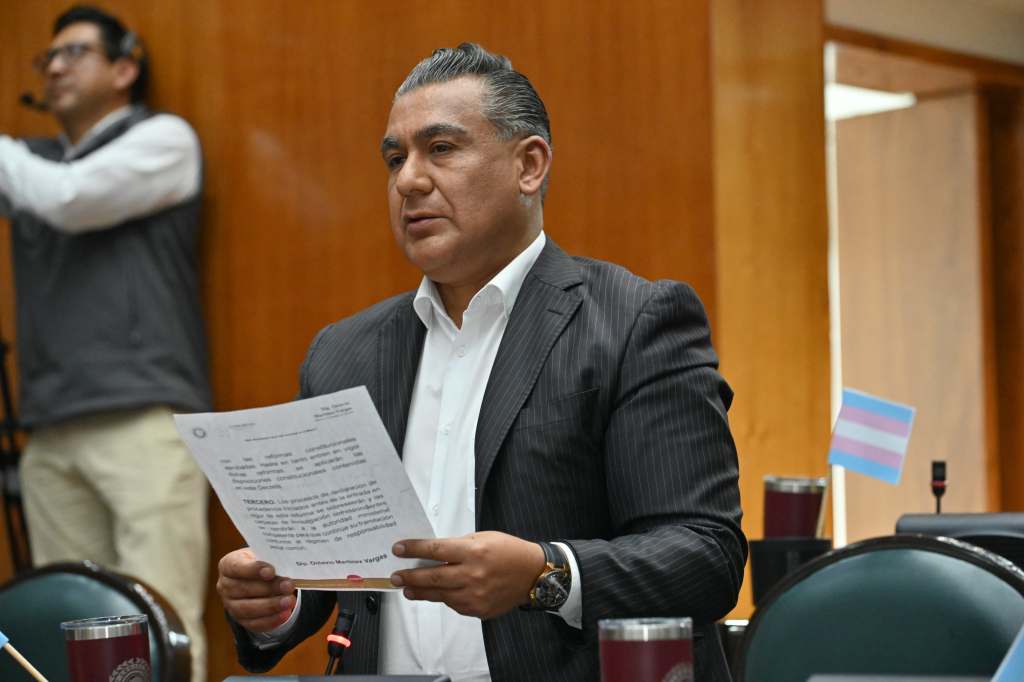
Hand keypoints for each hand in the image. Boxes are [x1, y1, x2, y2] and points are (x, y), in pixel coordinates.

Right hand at [216, 547, 295, 632]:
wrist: (259, 577)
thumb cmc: (261, 562)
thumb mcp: (263, 554)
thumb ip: (269, 559)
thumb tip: (284, 567)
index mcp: (228, 565)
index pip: (236, 567)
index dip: (253, 569)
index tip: (271, 571)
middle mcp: (225, 586)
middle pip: (244, 589)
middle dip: (269, 588)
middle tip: (288, 586)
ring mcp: (231, 605)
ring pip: (248, 609)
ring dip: (271, 606)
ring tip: (289, 601)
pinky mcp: (241, 620)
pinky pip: (254, 623)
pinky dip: (271, 620)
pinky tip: (285, 613)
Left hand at [390, 531, 545, 618]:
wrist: (533, 575)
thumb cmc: (509, 552)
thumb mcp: (483, 538)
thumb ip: (458, 545)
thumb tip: (432, 552)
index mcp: (473, 552)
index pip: (435, 550)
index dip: (413, 549)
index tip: (398, 549)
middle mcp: (473, 574)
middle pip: (432, 578)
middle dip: (409, 577)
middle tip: (396, 576)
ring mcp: (475, 595)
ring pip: (439, 595)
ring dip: (420, 592)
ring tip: (408, 589)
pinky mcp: (478, 610)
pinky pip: (454, 605)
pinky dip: (444, 598)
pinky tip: (438, 594)